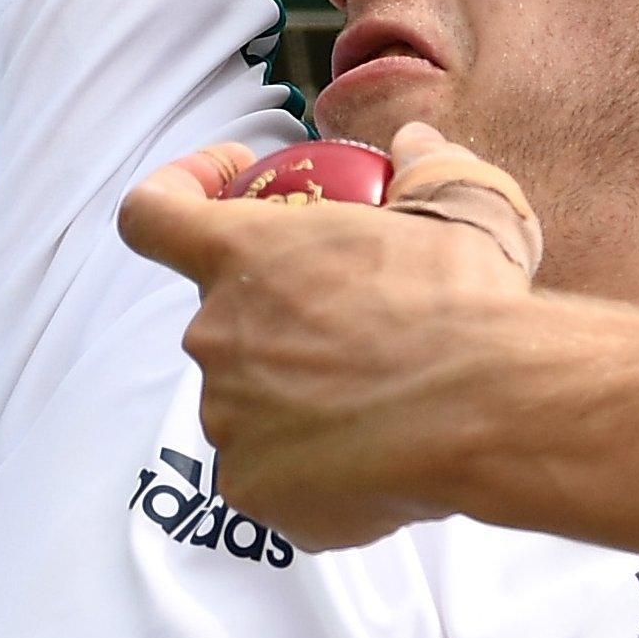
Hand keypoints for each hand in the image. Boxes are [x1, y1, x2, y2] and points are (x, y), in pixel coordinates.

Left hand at [116, 122, 536, 551]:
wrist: (486, 413)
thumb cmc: (464, 305)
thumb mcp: (462, 209)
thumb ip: (428, 169)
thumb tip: (416, 148)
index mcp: (244, 253)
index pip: (152, 214)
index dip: (178, 193)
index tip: (227, 187)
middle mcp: (215, 334)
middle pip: (223, 320)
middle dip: (281, 319)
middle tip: (359, 324)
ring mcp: (226, 418)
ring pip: (250, 402)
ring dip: (300, 396)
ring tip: (382, 401)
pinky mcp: (251, 489)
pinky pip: (272, 472)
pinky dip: (314, 467)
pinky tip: (378, 456)